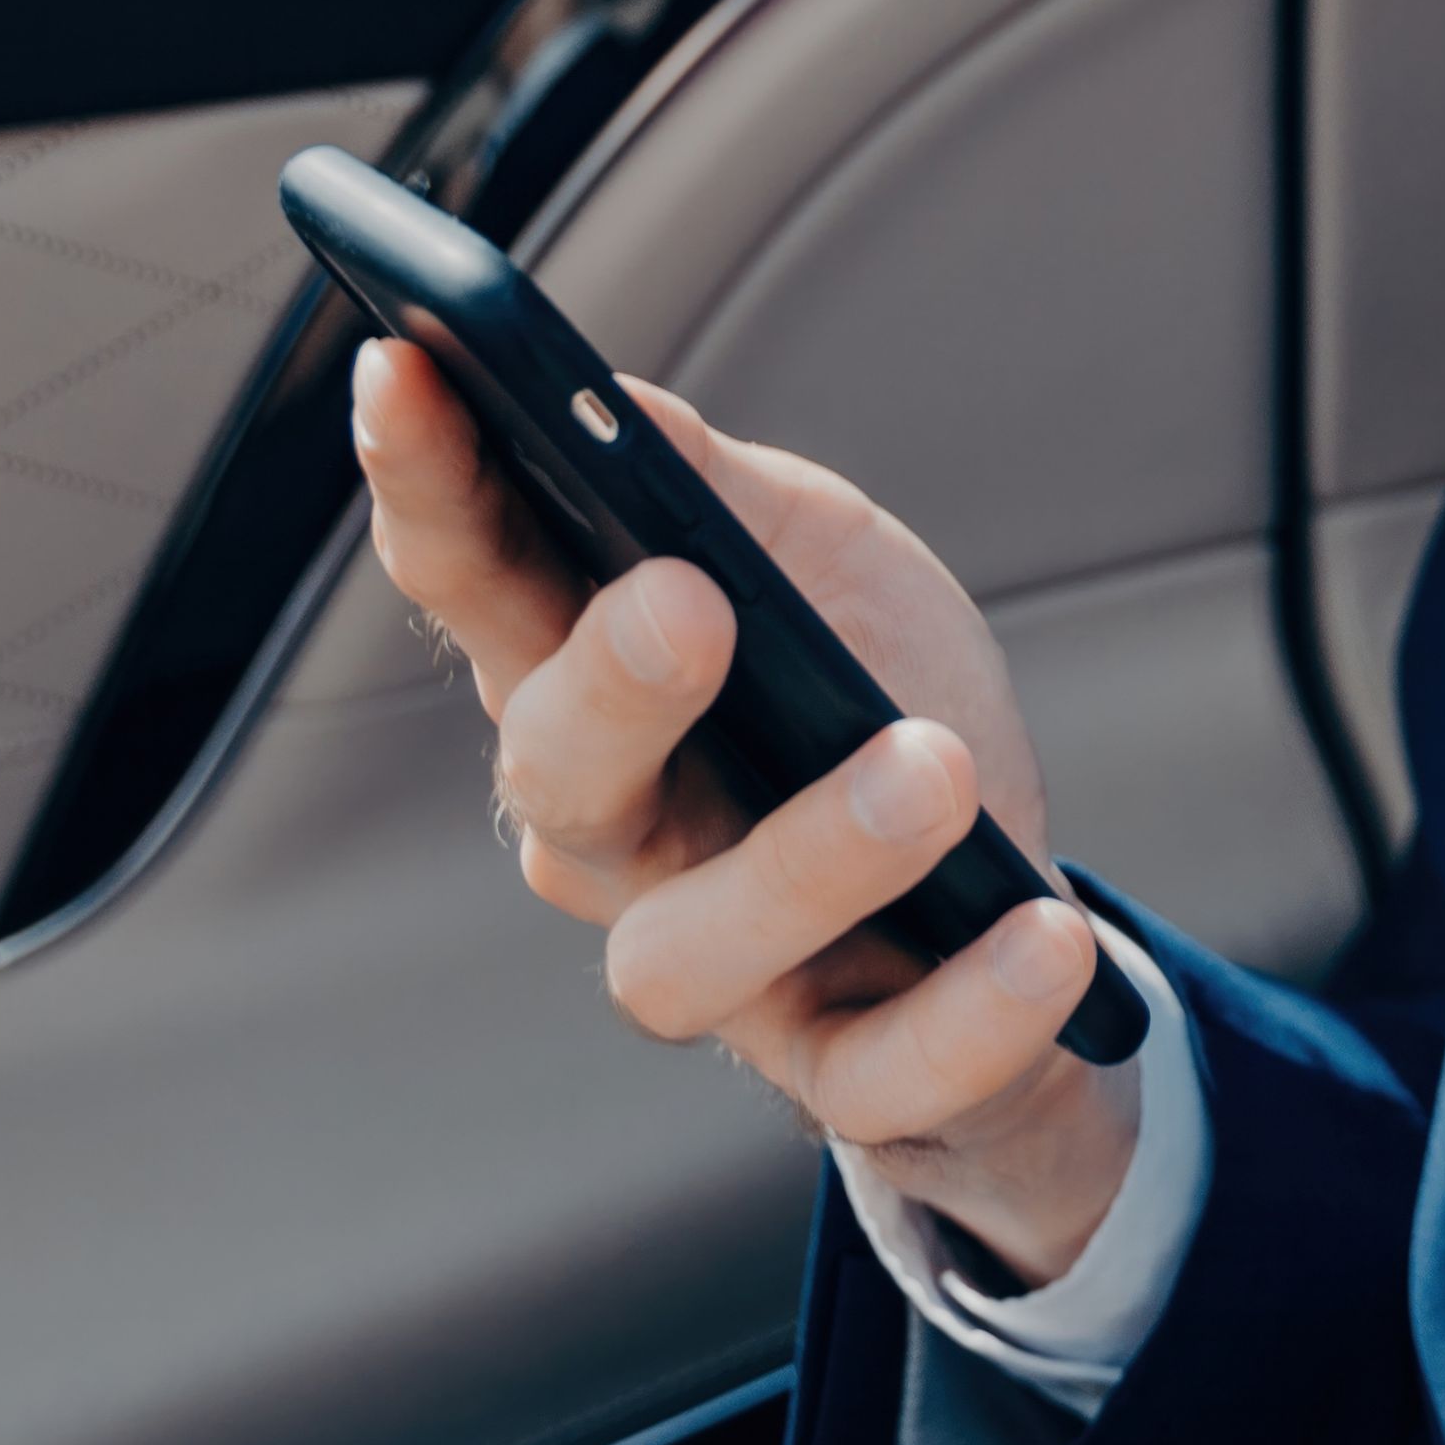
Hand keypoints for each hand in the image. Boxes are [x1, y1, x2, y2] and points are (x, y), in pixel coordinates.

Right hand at [352, 337, 1139, 1282]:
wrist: (1004, 887)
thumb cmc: (873, 697)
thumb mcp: (817, 555)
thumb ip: (711, 485)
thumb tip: (609, 395)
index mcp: (590, 685)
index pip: (475, 584)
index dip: (425, 487)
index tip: (402, 367)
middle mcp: (620, 839)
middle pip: (553, 780)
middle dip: (606, 687)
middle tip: (685, 598)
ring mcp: (723, 971)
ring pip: (684, 957)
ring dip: (807, 859)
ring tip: (929, 768)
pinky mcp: (845, 1072)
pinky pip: (881, 1077)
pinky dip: (966, 1014)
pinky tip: (1042, 932)